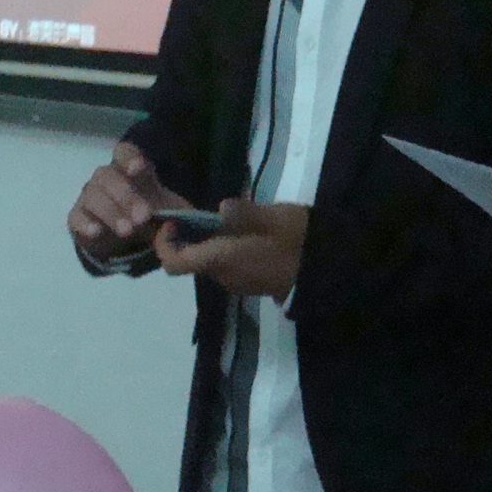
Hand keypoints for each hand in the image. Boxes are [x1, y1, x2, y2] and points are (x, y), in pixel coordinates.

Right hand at [68, 140, 188, 261]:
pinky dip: (85, 224)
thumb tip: (181, 221)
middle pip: (110, 177)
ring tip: (127, 231)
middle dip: (127, 197)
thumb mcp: (168, 210)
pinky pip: (76, 217)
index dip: (130, 157)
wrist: (129, 239)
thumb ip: (176, 210)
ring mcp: (90, 196)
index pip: (124, 152)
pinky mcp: (77, 218)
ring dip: (111, 213)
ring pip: (94, 197)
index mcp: (128, 168)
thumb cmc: (151, 216)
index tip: (139, 169)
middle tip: (143, 217)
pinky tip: (96, 232)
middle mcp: (106, 178)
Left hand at [156, 199, 307, 300]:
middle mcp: (223, 277)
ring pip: (208, 264)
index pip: (174, 263)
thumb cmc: (299, 241)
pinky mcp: (249, 283)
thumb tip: (220, 208)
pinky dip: (221, 251)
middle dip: (187, 240)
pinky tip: (239, 233)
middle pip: (190, 262)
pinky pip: (225, 267)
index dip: (164, 245)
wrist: (327, 268)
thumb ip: (245, 213)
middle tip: (196, 213)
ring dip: (206, 245)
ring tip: (220, 219)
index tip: (172, 222)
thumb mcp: (276, 218)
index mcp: (222, 260)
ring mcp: (236, 283)